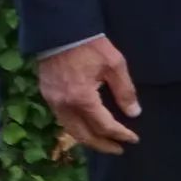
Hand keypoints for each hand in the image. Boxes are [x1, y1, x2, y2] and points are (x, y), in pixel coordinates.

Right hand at [36, 37, 140, 153]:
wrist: (60, 30)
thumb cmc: (90, 45)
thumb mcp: (114, 64)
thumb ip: (125, 91)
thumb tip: (134, 113)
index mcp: (82, 99)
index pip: (104, 126)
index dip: (120, 134)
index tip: (133, 139)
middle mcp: (65, 106)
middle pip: (85, 136)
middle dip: (103, 146)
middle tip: (119, 150)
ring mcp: (53, 102)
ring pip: (71, 130)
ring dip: (89, 140)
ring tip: (104, 143)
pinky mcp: (47, 95)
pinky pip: (63, 119)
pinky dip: (77, 128)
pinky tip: (86, 126)